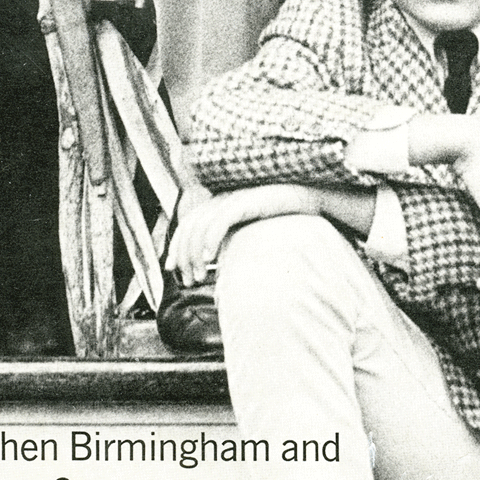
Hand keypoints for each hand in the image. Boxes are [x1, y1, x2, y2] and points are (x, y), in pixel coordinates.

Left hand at [168, 184, 317, 283]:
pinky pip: (222, 219)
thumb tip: (213, 269)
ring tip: (199, 276)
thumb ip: (231, 244)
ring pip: (202, 226)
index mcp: (220, 204)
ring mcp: (234, 199)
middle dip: (183, 256)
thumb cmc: (280, 221)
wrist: (308, 199)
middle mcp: (222, 199)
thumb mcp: (249, 233)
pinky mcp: (247, 200)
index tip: (171, 270)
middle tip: (188, 280)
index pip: (188, 225)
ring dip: (195, 254)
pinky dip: (211, 238)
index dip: (176, 247)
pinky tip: (210, 258)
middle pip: (190, 227)